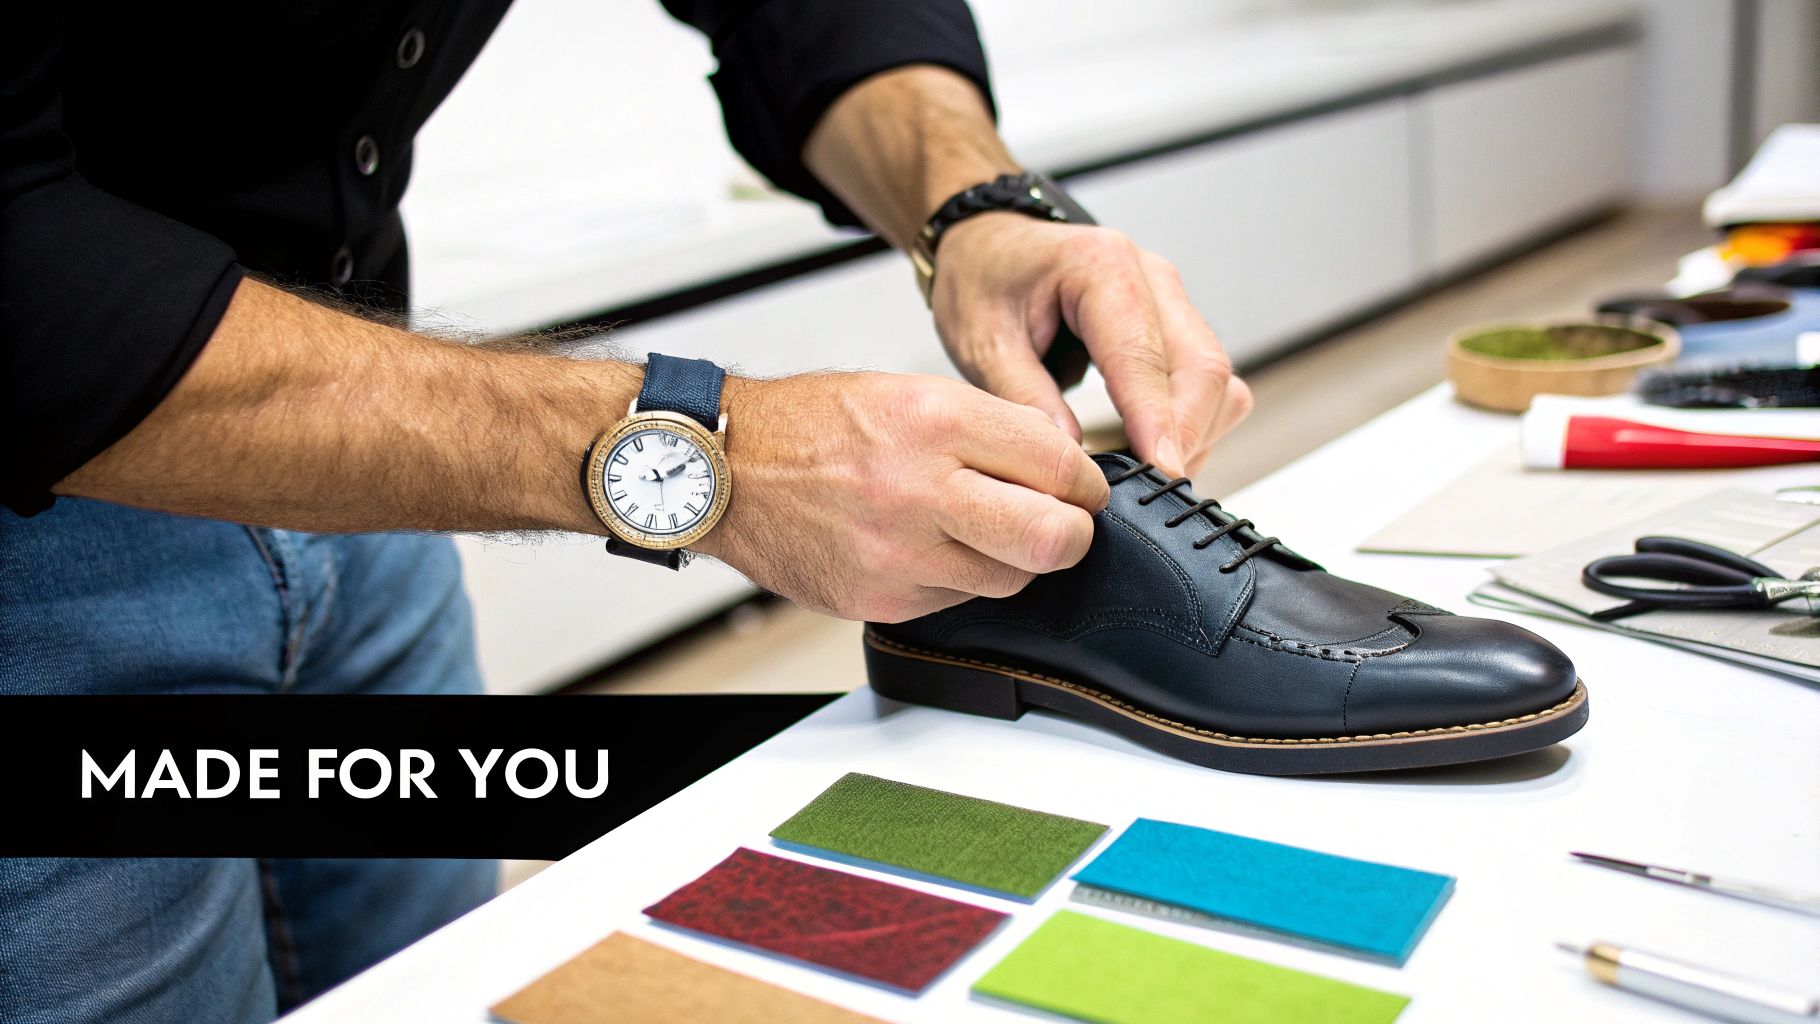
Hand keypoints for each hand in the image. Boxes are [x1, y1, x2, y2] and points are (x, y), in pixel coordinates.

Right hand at [692, 372, 1108, 621]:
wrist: (726, 471)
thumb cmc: (810, 426)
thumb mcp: (907, 391)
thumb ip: (989, 426)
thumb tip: (1059, 463)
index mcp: (935, 421)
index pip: (1059, 463)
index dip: (1085, 480)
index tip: (1080, 485)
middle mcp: (921, 489)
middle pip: (1053, 537)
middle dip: (1074, 534)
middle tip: (1064, 523)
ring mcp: (901, 553)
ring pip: (1012, 579)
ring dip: (1015, 559)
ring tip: (983, 530)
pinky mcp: (884, 599)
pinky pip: (959, 599)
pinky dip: (960, 577)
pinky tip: (930, 546)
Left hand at [930, 214, 1250, 476]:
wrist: (990, 245)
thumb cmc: (984, 278)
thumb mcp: (985, 342)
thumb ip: (1027, 399)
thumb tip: (1071, 460)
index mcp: (1101, 267)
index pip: (1147, 357)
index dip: (1159, 423)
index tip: (1162, 473)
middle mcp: (1151, 279)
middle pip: (1203, 369)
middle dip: (1184, 437)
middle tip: (1147, 489)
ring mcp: (1170, 301)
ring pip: (1217, 380)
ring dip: (1193, 433)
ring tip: (1141, 473)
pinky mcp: (1175, 325)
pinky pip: (1206, 383)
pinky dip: (1190, 423)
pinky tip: (1146, 448)